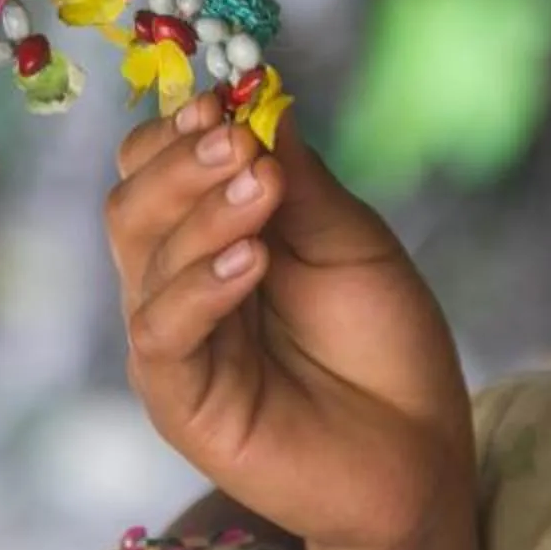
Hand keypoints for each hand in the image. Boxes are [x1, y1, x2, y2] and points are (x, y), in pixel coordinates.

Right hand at [106, 99, 471, 549]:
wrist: (419, 454)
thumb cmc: (385, 346)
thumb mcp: (350, 243)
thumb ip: (299, 180)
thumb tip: (260, 95)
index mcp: (208, 238)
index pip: (155, 167)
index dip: (180, 130)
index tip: (226, 100)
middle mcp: (175, 286)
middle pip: (131, 205)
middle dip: (181, 164)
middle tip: (241, 142)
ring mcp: (174, 344)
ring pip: (143, 259)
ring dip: (202, 213)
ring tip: (264, 190)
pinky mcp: (179, 401)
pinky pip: (163, 333)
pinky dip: (201, 287)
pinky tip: (252, 263)